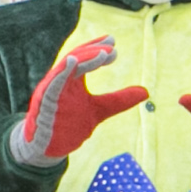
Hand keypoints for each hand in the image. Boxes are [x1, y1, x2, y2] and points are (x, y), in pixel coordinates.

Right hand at [10, 34, 144, 168]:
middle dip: (94, 51)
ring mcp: (51, 91)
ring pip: (65, 68)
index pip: (84, 59)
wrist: (47, 149)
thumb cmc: (68, 126)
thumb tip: (146, 92)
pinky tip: (73, 61)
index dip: (97, 49)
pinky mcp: (44, 103)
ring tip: (102, 53)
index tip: (113, 42)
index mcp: (72, 80)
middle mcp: (61, 81)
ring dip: (84, 59)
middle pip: (76, 59)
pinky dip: (61, 72)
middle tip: (112, 46)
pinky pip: (52, 84)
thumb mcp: (99, 111)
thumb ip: (119, 100)